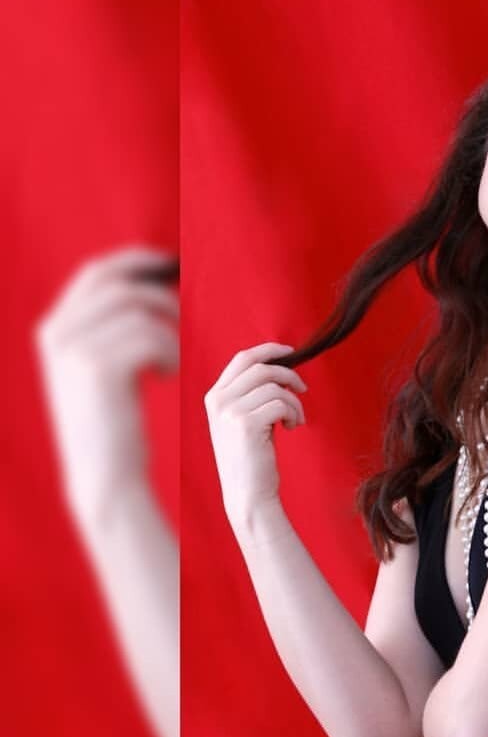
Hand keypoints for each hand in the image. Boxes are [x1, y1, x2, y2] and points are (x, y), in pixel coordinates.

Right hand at [34, 245, 178, 525]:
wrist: (106, 474)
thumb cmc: (115, 426)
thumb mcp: (102, 372)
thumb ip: (110, 333)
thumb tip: (146, 294)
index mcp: (55, 330)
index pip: (96, 273)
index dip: (135, 261)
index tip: (169, 264)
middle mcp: (57, 333)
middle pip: (117, 283)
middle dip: (157, 291)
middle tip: (183, 312)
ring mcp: (74, 348)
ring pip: (140, 311)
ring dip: (168, 333)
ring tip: (170, 364)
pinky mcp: (99, 367)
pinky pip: (151, 336)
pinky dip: (169, 352)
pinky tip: (167, 376)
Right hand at [204, 341, 307, 529]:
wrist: (248, 493)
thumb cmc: (252, 458)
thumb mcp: (243, 420)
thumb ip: (251, 394)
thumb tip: (280, 368)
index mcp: (215, 396)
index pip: (242, 358)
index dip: (268, 350)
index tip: (290, 351)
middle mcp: (218, 400)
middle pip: (261, 368)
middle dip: (289, 375)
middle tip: (303, 390)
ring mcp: (230, 411)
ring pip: (275, 387)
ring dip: (294, 402)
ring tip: (295, 420)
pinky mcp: (246, 424)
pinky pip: (281, 403)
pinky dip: (294, 413)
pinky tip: (292, 427)